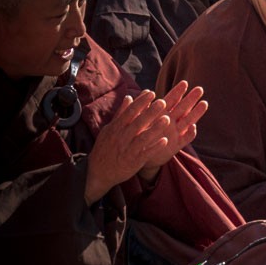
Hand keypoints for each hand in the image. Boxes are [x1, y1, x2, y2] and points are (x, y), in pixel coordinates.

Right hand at [85, 90, 170, 204]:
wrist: (98, 172)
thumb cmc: (105, 147)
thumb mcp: (109, 129)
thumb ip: (121, 113)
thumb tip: (129, 97)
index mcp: (116, 127)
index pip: (129, 112)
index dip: (140, 102)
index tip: (151, 92)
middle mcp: (122, 137)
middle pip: (137, 122)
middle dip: (150, 112)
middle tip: (163, 102)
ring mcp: (128, 149)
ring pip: (143, 137)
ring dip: (155, 128)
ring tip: (167, 119)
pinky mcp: (134, 161)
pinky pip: (146, 153)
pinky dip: (155, 147)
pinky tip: (165, 140)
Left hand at [138, 81, 207, 181]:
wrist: (139, 155)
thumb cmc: (140, 135)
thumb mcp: (140, 120)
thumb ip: (142, 107)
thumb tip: (144, 91)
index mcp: (162, 114)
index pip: (171, 100)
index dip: (177, 92)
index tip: (184, 82)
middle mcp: (171, 122)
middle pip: (183, 108)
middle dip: (191, 98)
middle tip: (200, 89)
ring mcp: (175, 133)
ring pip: (188, 121)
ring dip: (196, 113)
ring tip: (204, 103)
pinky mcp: (176, 145)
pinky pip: (185, 139)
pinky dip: (190, 133)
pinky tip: (194, 127)